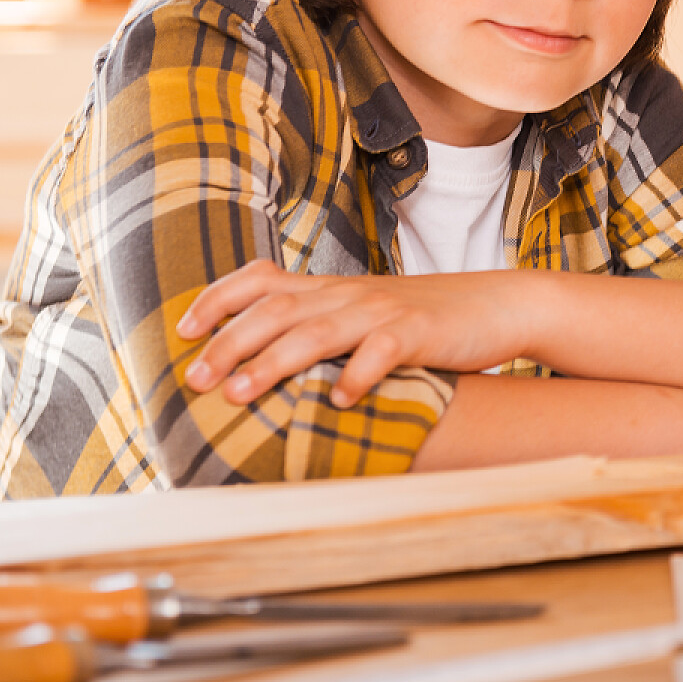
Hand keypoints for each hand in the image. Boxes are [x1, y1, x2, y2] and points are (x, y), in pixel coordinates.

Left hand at [178, 261, 538, 407]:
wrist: (500, 306)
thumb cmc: (429, 321)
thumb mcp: (368, 315)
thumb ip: (323, 327)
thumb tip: (265, 363)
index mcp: (333, 289)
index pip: (263, 280)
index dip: (218, 300)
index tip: (182, 330)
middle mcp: (350, 294)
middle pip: (277, 310)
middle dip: (229, 343)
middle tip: (195, 379)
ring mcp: (384, 311)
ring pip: (317, 331)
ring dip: (273, 363)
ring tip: (238, 394)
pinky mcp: (420, 332)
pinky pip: (383, 352)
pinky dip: (358, 376)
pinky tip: (340, 401)